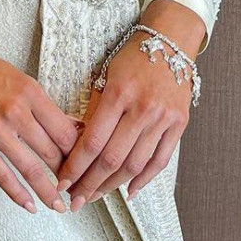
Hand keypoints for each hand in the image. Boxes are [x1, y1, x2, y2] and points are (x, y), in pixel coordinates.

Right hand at [0, 45, 82, 213]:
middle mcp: (16, 111)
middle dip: (67, 174)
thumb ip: (41, 103)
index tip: (85, 163)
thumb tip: (69, 126)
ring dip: (49, 192)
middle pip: (52, 151)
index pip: (65, 129)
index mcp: (30, 91)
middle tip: (75, 188)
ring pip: (31, 168)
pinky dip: (19, 194)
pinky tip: (30, 205)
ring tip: (59, 205)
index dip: (79, 151)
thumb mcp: (17, 78)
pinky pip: (2, 176)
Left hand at [56, 25, 197, 208]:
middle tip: (75, 200)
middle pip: (112, 159)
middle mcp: (142, 109)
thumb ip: (95, 109)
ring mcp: (163, 119)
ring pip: (134, 165)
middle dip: (90, 184)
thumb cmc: (134, 56)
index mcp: (119, 93)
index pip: (93, 141)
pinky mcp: (178, 125)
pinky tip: (129, 191)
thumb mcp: (106, 74)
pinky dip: (144, 180)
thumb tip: (78, 144)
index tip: (62, 182)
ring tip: (96, 196)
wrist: (170, 40)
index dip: (75, 167)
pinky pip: (160, 161)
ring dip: (112, 186)